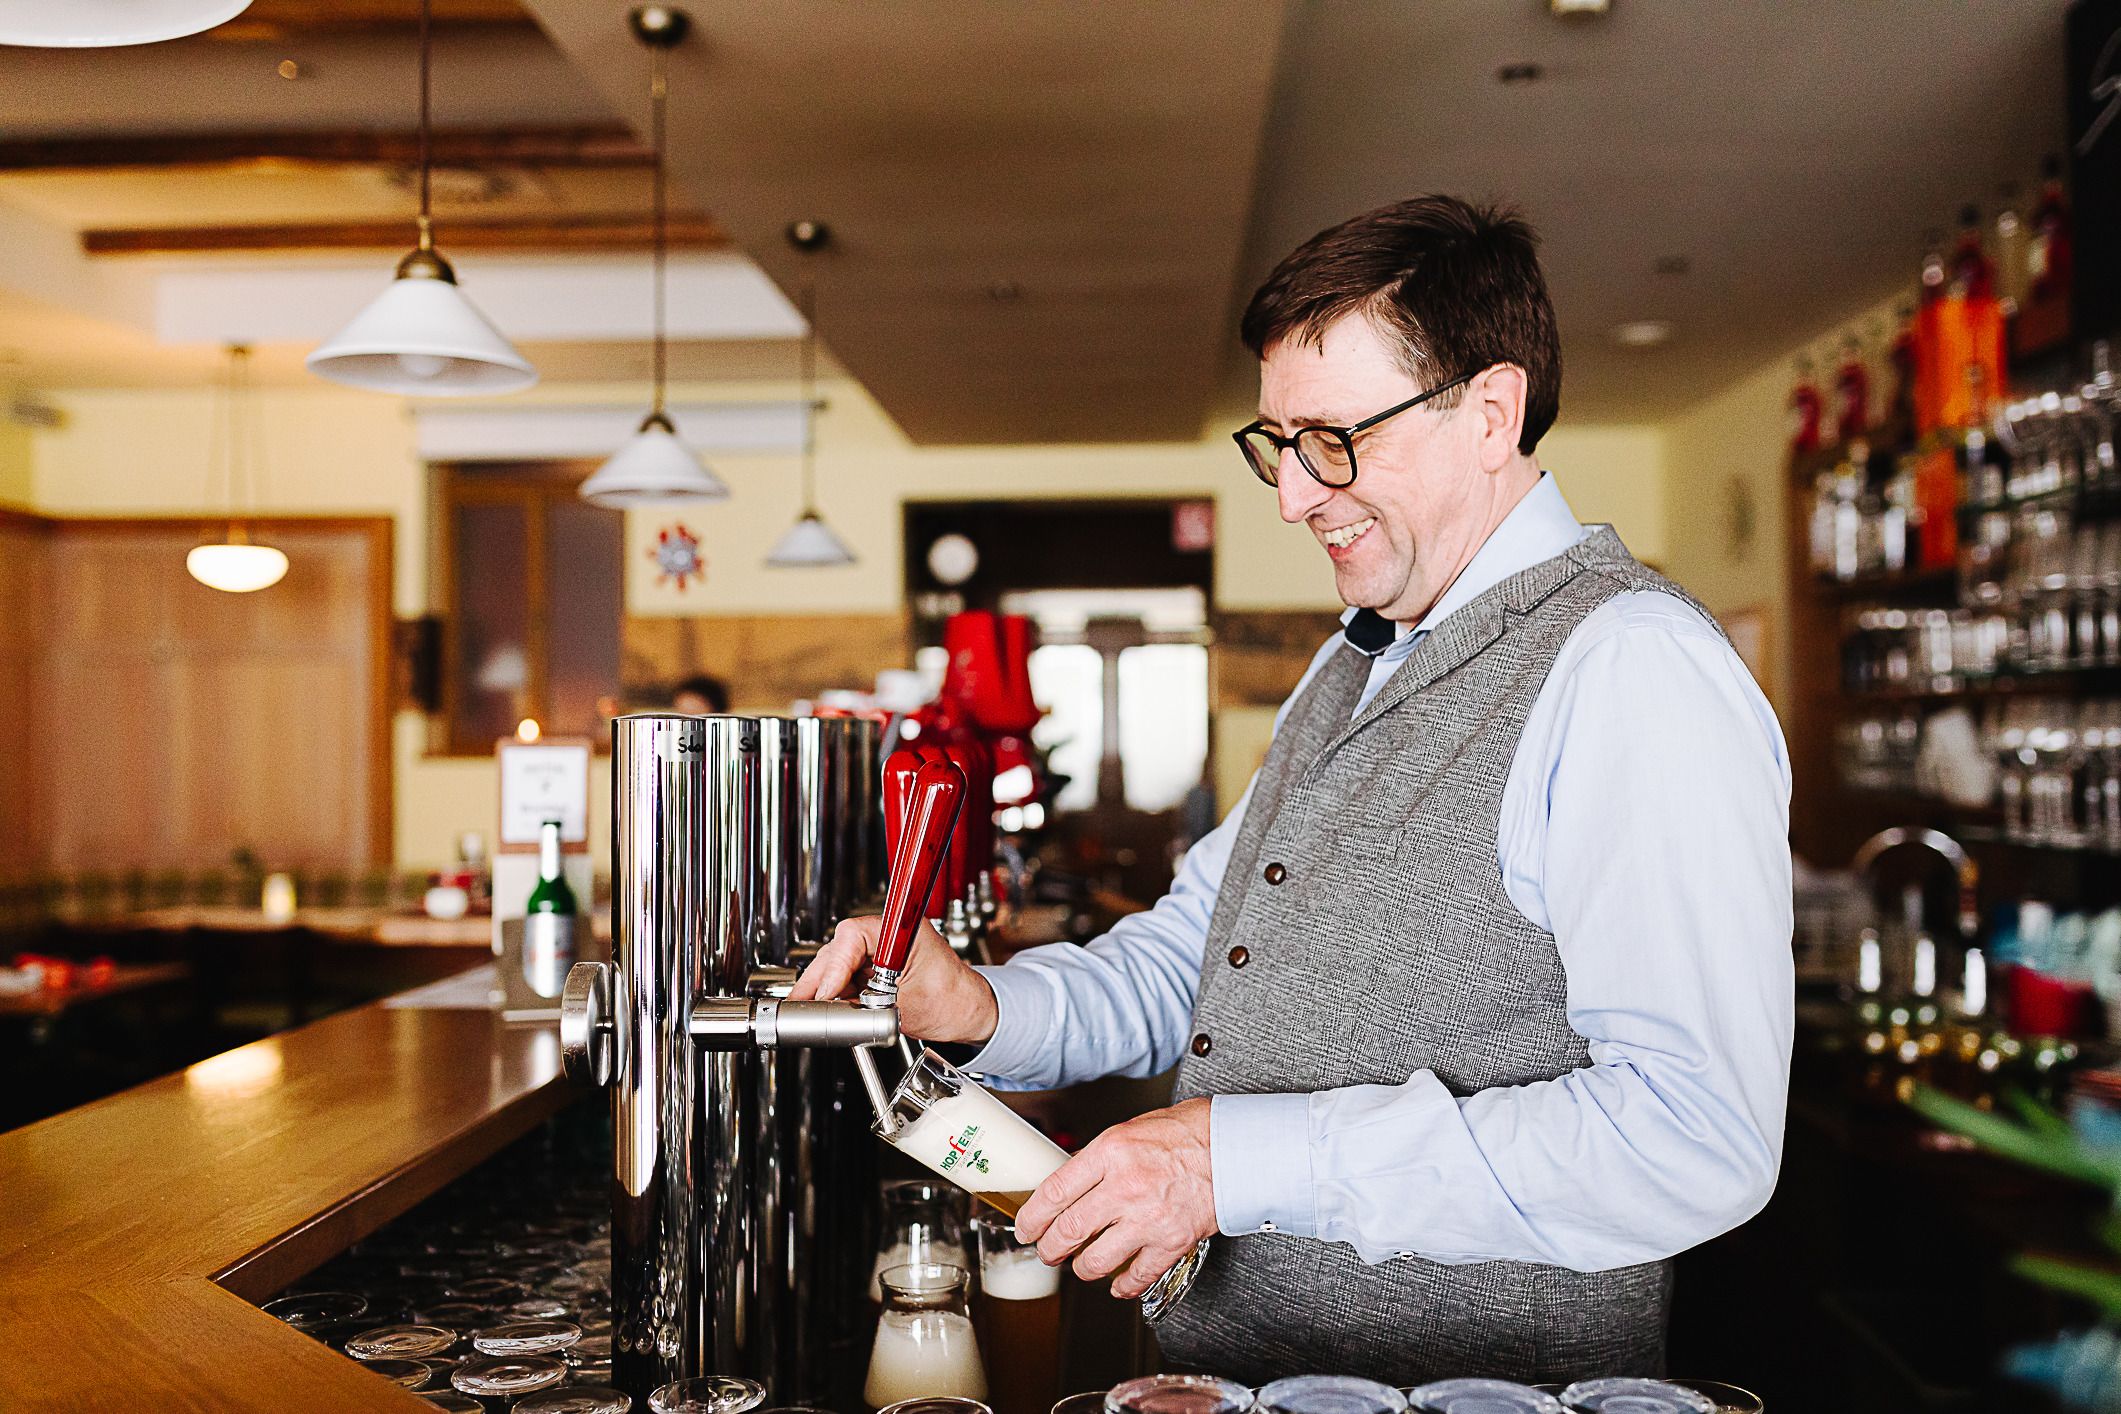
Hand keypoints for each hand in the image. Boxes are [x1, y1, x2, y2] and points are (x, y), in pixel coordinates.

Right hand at [788, 914, 999, 1045]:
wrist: (971, 1011)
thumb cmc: (953, 1002)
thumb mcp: (902, 1008)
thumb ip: (862, 1006)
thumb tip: (831, 1009)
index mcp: (902, 931)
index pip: (852, 936)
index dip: (834, 966)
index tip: (826, 992)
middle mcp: (890, 934)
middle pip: (841, 947)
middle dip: (820, 977)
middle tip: (804, 1003)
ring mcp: (884, 947)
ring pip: (840, 960)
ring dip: (825, 984)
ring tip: (810, 1007)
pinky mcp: (880, 963)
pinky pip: (849, 971)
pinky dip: (836, 988)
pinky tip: (826, 1005)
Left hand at [1014, 1097, 1215, 1299]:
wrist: (1235, 1148)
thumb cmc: (1189, 1133)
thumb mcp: (1131, 1130)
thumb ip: (1099, 1158)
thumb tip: (1071, 1182)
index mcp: (1110, 1152)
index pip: (1054, 1192)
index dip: (1032, 1216)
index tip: (1026, 1227)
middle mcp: (1124, 1186)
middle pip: (1068, 1231)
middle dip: (1050, 1248)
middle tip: (1048, 1251)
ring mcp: (1147, 1218)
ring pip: (1095, 1261)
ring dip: (1082, 1268)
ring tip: (1082, 1265)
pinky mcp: (1171, 1242)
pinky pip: (1136, 1276)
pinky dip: (1123, 1285)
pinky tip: (1119, 1283)